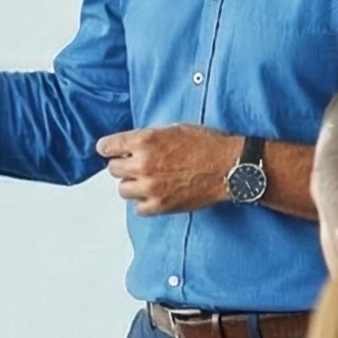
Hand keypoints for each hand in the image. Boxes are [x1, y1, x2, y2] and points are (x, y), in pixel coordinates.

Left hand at [96, 124, 238, 215]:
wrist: (231, 166)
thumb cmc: (208, 145)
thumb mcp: (174, 129)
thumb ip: (147, 137)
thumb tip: (128, 145)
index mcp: (145, 141)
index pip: (106, 147)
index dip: (109, 148)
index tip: (110, 151)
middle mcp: (143, 164)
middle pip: (113, 169)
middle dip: (124, 166)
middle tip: (138, 166)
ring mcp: (150, 187)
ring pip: (123, 189)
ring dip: (133, 185)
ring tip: (150, 181)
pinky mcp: (160, 205)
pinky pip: (138, 208)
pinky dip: (145, 203)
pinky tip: (157, 194)